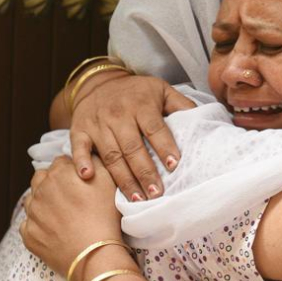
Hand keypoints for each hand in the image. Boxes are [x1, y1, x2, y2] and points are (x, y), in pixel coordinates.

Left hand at [21, 155, 121, 276]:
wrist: (94, 254)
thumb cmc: (105, 216)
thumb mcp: (109, 180)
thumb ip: (95, 162)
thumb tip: (87, 156)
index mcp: (59, 173)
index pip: (61, 162)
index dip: (71, 170)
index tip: (80, 180)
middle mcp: (40, 189)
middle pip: (42, 177)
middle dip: (53, 182)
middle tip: (70, 196)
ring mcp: (32, 213)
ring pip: (33, 200)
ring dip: (43, 203)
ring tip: (62, 214)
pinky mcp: (28, 234)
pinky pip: (29, 224)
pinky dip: (39, 226)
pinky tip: (55, 230)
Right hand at [70, 75, 194, 200]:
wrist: (99, 82)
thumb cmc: (137, 92)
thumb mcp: (161, 90)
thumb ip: (181, 105)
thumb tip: (203, 121)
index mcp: (141, 104)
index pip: (154, 127)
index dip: (164, 146)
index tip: (173, 165)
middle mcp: (118, 114)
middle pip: (132, 147)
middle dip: (144, 172)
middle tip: (156, 193)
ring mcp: (97, 123)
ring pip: (111, 154)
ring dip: (123, 178)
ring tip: (136, 198)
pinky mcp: (79, 130)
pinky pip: (79, 147)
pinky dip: (81, 162)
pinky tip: (88, 177)